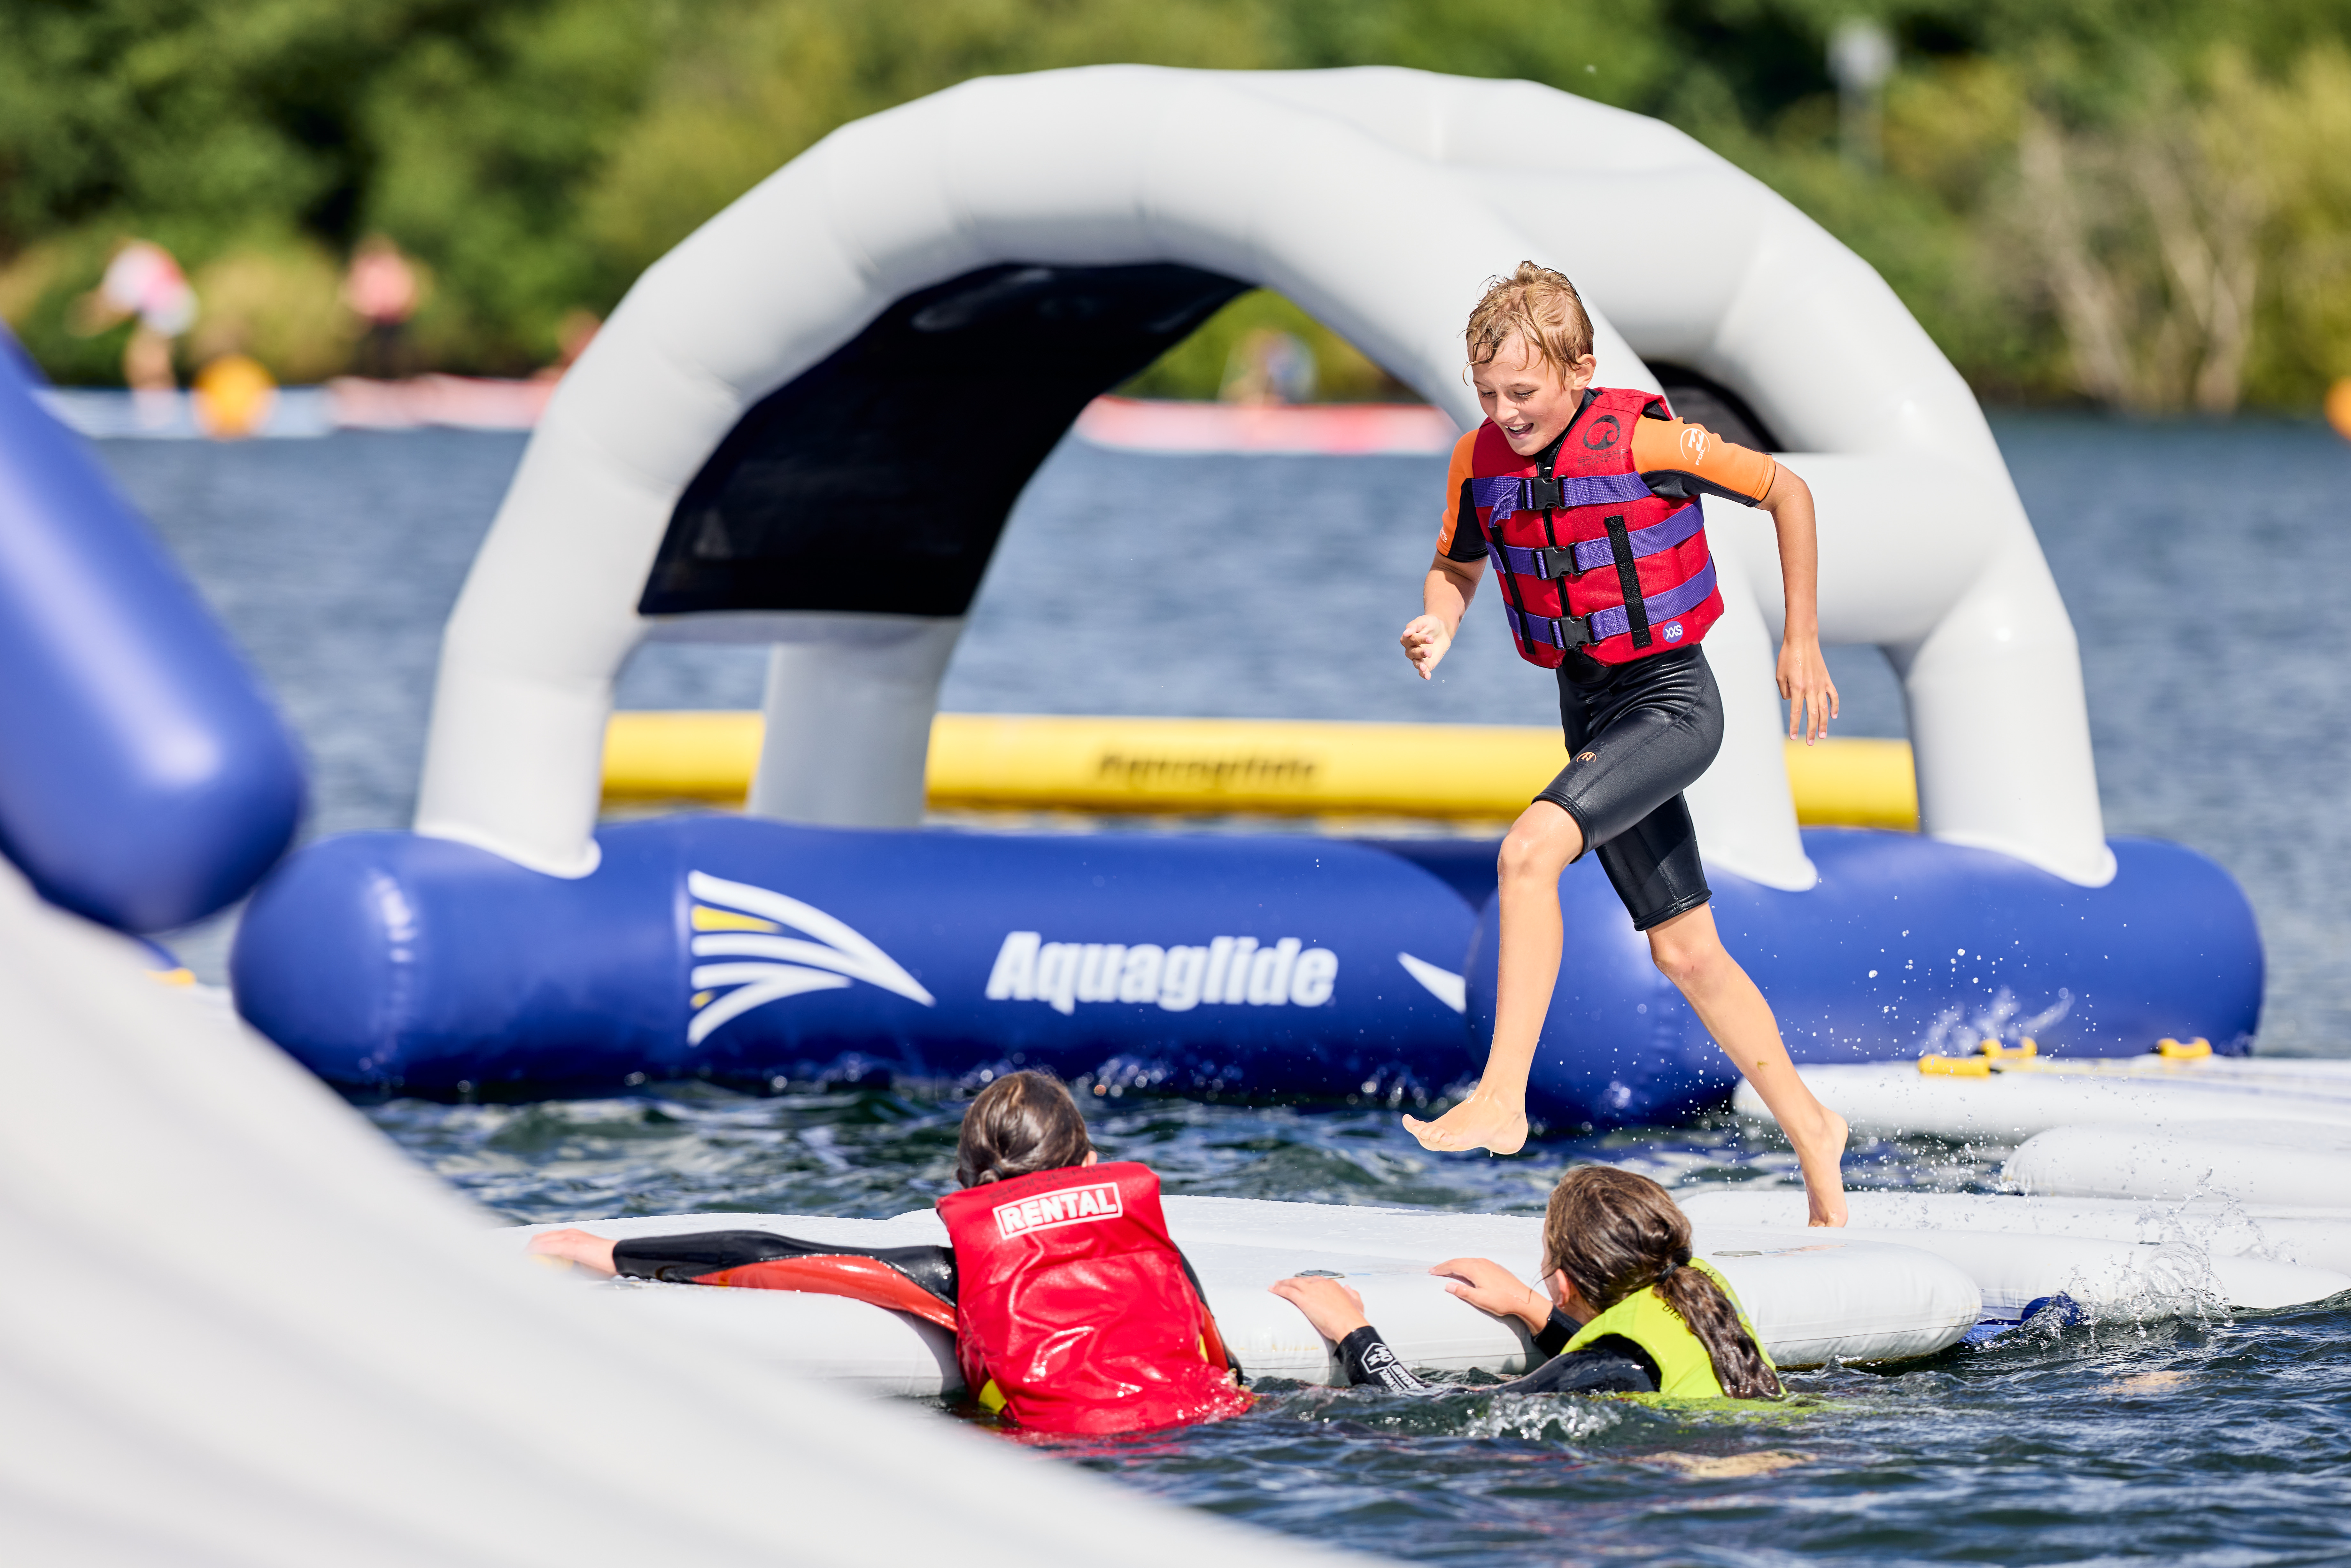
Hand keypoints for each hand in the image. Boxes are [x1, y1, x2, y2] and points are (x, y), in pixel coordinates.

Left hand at [527, 1227, 618, 1275]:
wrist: (619, 1256)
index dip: (533, 1248)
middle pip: (539, 1238)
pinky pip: (548, 1247)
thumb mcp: (583, 1263)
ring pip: (541, 1241)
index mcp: (572, 1236)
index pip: (546, 1238)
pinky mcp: (571, 1245)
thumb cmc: (605, 1263)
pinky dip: (537, 1253)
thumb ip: (569, 1265)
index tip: (526, 1260)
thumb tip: (557, 1275)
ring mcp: (569, 1237)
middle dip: (527, 1250)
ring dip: (529, 1252)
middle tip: (520, 1264)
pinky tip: (531, 1260)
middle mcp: (568, 1233)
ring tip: (521, 1264)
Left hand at [1270, 1275, 1370, 1340]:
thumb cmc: (1353, 1318)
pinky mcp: (1304, 1299)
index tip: (1302, 1284)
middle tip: (1284, 1282)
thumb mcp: (1357, 1302)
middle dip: (1292, 1281)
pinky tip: (1273, 1290)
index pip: (1316, 1280)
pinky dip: (1278, 1290)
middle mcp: (1320, 1285)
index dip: (1307, 1282)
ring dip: (1282, 1283)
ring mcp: (1311, 1291)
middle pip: (1302, 1280)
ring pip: (1293, 1284)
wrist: (1349, 1325)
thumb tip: (1349, 1288)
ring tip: (1275, 1285)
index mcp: (1332, 1285)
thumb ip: (1352, 1293)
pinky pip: (1287, 1292)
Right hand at [1399, 615, 1452, 678]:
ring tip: (1424, 668)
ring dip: (1419, 665)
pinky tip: (1427, 676)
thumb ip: (1414, 625)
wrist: (1442, 630)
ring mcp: (1418, 658)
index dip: (1420, 640)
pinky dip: (1424, 674)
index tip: (1430, 639)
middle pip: (1413, 652)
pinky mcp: (1426, 664)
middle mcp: (1410, 649)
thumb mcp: (1424, 621)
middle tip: (1429, 652)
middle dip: (1421, 653)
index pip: (1411, 640)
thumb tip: (1406, 633)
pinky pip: (1422, 671)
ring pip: (1416, 662)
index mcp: (1407, 638)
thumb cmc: (1431, 623)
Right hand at [1430, 1256, 1550, 1330]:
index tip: (1431, 1271)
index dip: (1441, 1268)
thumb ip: (1463, 1291)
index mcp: (1475, 1269)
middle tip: (1435, 1269)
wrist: (1523, 1299)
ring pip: (1467, 1260)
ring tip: (1447, 1269)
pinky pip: (1475, 1261)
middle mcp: (1481, 1262)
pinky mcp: (1494, 1267)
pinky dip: (1465, 1264)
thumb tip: (1448, 1285)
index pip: (1453, 1265)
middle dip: (1446, 1265)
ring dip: (1455, 1264)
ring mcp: (1489, 1263)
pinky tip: (1465, 1269)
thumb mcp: (1480, 1299)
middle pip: (1459, 1261)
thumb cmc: (1502, 1301)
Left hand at [1777, 634, 1838, 744]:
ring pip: (1824, 709)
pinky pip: (1833, 696)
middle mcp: (1810, 688)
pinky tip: (1833, 716)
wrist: (1802, 640)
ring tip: (1822, 736)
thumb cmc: (1787, 657)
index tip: (1793, 737)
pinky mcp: (1827, 680)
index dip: (1795, 726)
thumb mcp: (1779, 675)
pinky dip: (1834, 707)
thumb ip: (1784, 691)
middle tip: (1810, 743)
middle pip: (1812, 715)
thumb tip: (1790, 701)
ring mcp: (1821, 684)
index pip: (1796, 713)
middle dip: (1811, 731)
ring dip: (1824, 724)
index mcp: (1797, 688)